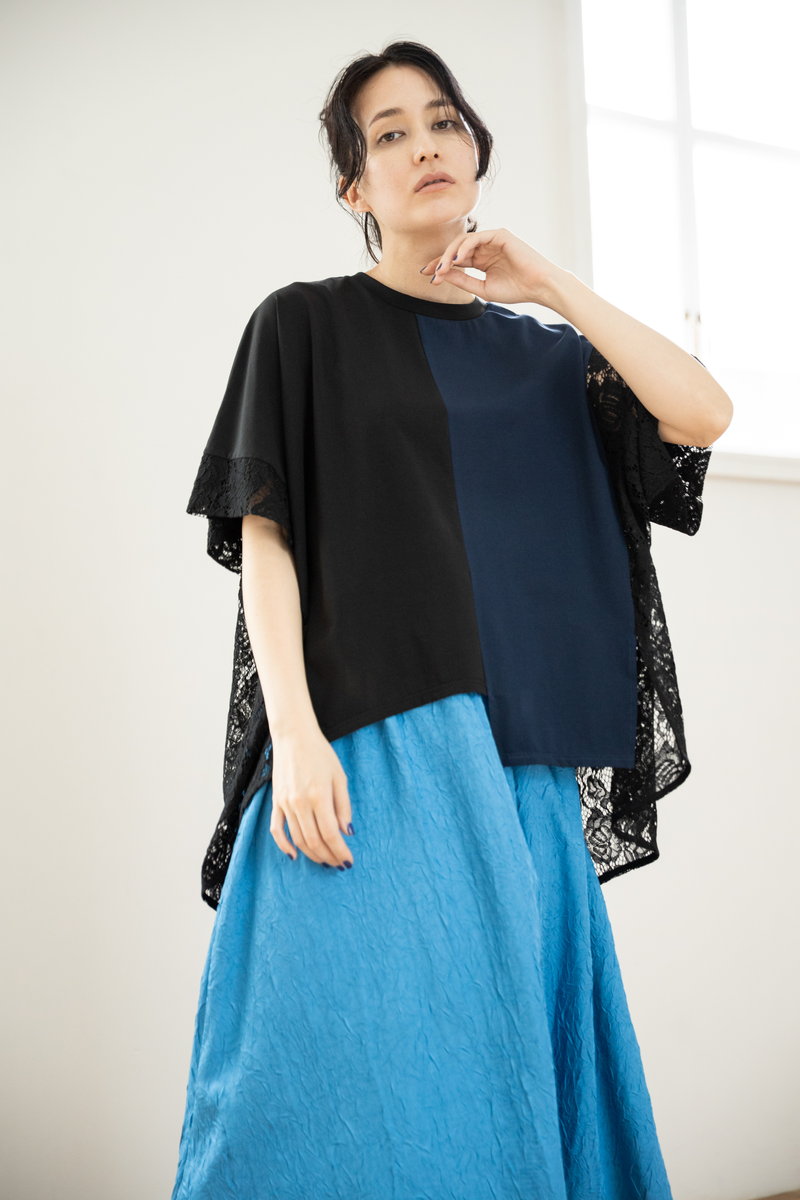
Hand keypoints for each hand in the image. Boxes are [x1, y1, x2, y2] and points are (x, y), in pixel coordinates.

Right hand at [269, 725, 354, 868]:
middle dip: (329, 856)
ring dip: (312, 854)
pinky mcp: (276, 802)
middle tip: (339, 864)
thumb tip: (346, 832)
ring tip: (325, 861)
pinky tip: (294, 855)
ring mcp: (285, 804)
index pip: (331, 834)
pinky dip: (284, 845)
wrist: (294, 737)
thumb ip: (343, 806)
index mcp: (319, 796)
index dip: (340, 851)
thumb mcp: (339, 777)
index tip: (348, 861)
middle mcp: (300, 803)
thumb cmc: (321, 754)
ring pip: (298, 839)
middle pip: (315, 841)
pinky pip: (277, 829)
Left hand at [420, 227, 566, 306]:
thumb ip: (463, 281)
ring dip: (450, 254)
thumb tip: (442, 275)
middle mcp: (485, 248)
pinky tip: (458, 260)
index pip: (456, 260)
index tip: (426, 276)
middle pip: (456, 249)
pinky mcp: (500, 235)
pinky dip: (465, 247)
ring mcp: (492, 240)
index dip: (440, 266)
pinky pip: (477, 237)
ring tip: (443, 268)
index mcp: (481, 260)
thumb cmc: (516, 290)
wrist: (538, 287)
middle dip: (441, 260)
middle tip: (431, 273)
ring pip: (463, 241)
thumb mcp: (483, 288)